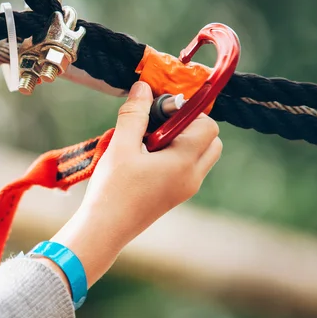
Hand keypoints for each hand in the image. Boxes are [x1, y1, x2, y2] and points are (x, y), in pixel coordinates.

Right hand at [48, 81, 221, 286]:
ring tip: (149, 141)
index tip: (161, 110)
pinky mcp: (174, 197)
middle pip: (211, 141)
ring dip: (183, 141)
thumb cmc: (112, 189)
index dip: (189, 112)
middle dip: (191, 125)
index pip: (208, 126)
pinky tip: (144, 157)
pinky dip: (175, 156)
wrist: (104, 230)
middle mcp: (192, 177)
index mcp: (184, 163)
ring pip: (201, 155)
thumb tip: (143, 87)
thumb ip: (134, 114)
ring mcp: (185, 189)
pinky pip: (188, 168)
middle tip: (158, 124)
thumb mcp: (121, 146)